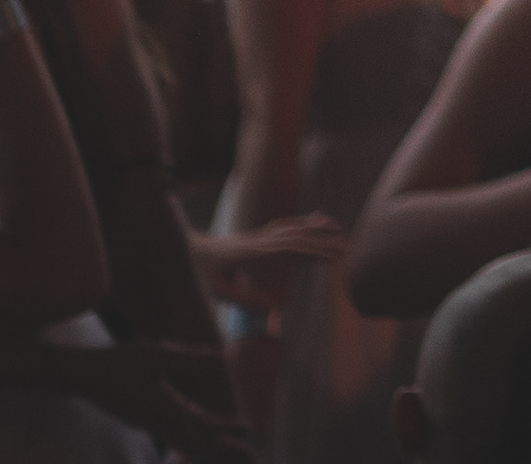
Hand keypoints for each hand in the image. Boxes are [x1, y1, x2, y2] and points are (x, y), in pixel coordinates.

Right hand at [49, 339, 250, 459]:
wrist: (81, 375)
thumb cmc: (120, 361)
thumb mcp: (160, 354)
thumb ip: (192, 359)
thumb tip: (224, 359)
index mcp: (163, 408)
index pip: (201, 426)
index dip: (226, 431)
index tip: (248, 432)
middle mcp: (156, 421)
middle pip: (195, 440)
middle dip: (221, 444)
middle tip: (248, 447)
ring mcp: (146, 423)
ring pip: (182, 439)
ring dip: (206, 440)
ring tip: (228, 441)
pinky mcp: (140, 420)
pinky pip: (171, 433)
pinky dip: (190, 435)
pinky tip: (197, 430)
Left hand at [191, 214, 345, 311]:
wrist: (184, 249)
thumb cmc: (198, 274)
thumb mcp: (217, 293)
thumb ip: (247, 301)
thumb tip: (277, 310)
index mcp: (252, 255)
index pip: (290, 251)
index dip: (313, 253)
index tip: (334, 259)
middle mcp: (259, 241)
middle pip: (297, 237)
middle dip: (323, 241)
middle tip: (346, 248)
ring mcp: (258, 235)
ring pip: (293, 227)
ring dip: (317, 228)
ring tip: (339, 228)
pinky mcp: (256, 235)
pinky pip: (285, 225)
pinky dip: (303, 222)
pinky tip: (315, 221)